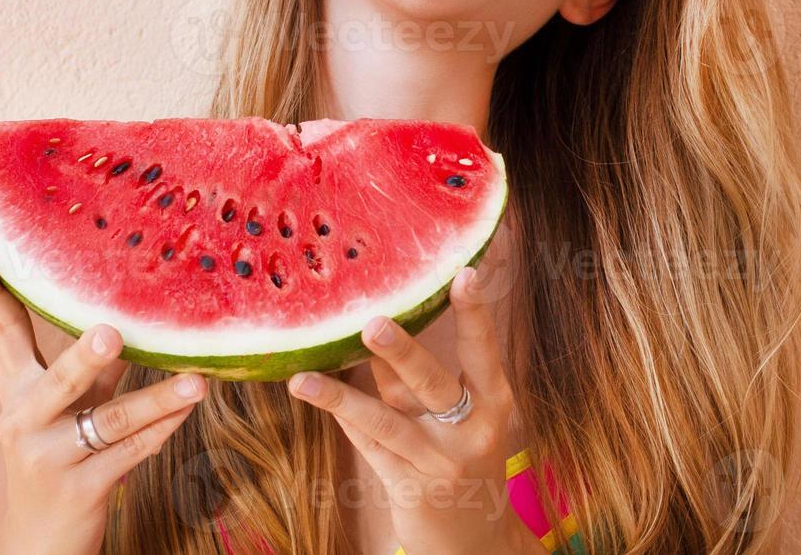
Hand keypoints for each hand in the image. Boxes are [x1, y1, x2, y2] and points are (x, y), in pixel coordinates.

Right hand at [0, 247, 206, 554]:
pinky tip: (189, 410)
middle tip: (111, 332)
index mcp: (17, 390)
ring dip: (158, 398)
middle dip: (86, 356)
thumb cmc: (59, 455)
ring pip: (111, 420)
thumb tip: (130, 309)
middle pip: (60, 379)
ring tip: (196, 381)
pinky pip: (132, 452)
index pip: (5, 335)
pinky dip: (164, 428)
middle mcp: (25, 420)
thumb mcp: (65, 406)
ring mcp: (50, 458)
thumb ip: (91, 365)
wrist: (40, 540)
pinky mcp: (82, 490)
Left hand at [287, 266, 537, 554]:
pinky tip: (316, 396)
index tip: (465, 273)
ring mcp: (440, 463)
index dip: (475, 313)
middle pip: (432, 384)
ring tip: (305, 380)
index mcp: (495, 404)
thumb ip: (431, 382)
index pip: (483, 352)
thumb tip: (385, 323)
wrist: (477, 543)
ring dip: (342, 397)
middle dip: (402, 353)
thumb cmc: (466, 461)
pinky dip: (345, 419)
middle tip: (373, 324)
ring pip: (387, 422)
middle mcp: (472, 431)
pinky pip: (370, 448)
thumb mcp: (466, 420)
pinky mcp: (411, 490)